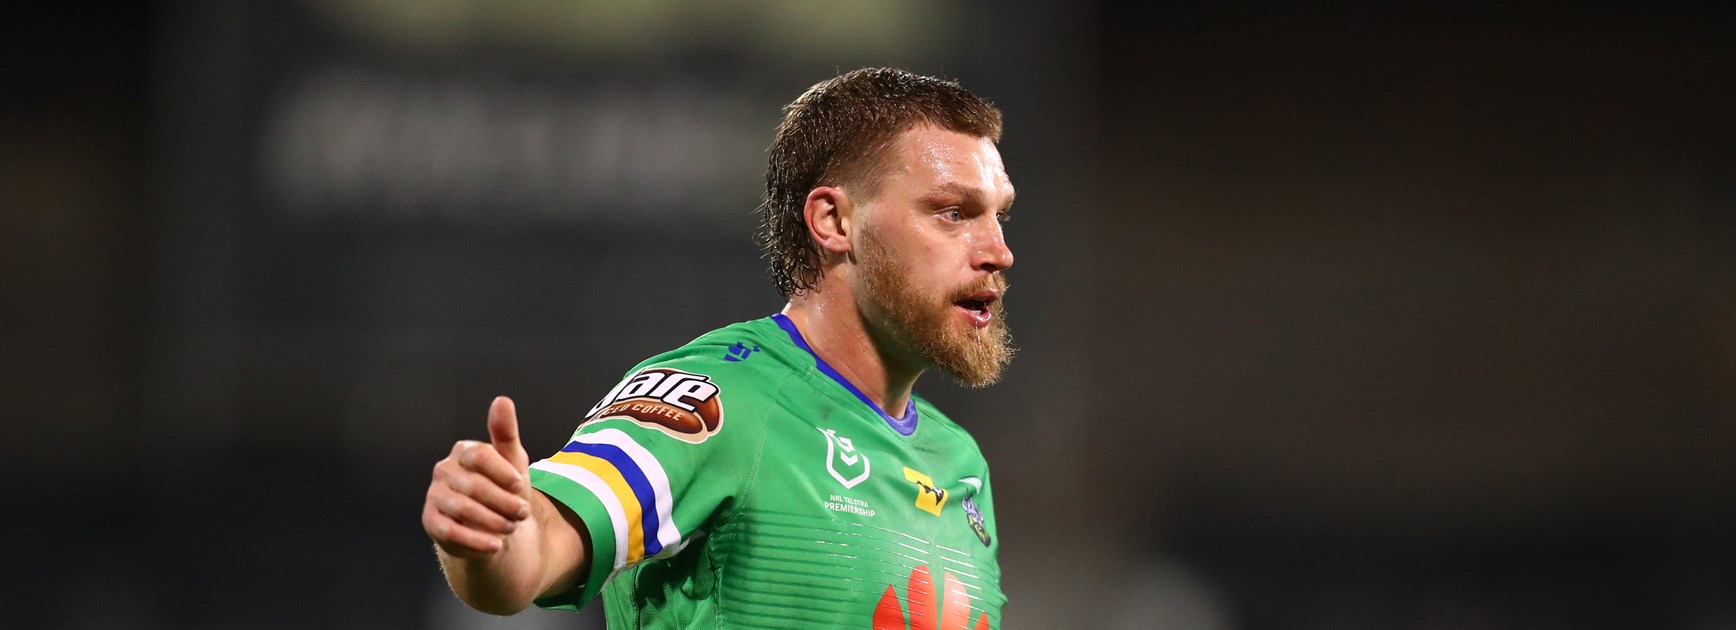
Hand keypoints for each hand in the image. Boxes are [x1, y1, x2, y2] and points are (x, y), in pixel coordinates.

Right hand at [424, 396, 534, 556]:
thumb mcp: (512, 462)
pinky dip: (477, 541)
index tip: (520, 484)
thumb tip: (502, 400)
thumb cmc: (503, 488)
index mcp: (463, 451)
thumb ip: (506, 433)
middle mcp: (444, 470)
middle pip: (474, 486)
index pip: (480, 456)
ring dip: (493, 521)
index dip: (503, 472)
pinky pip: (451, 532)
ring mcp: (435, 496)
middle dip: (503, 502)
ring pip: (463, 509)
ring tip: (512, 528)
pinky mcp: (431, 522)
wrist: (493, 526)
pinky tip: (496, 545)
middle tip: (522, 513)